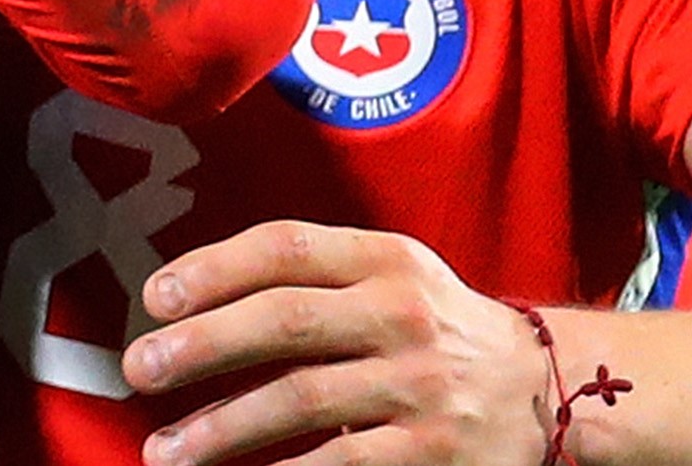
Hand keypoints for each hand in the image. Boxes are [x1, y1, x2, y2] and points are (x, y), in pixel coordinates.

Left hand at [123, 222, 550, 465]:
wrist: (552, 392)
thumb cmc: (439, 331)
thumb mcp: (394, 278)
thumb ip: (313, 279)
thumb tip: (191, 302)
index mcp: (387, 259)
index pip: (285, 247)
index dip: (212, 268)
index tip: (155, 297)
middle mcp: (404, 314)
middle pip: (284, 320)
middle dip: (201, 345)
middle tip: (140, 368)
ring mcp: (420, 384)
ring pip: (300, 399)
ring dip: (220, 427)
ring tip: (165, 449)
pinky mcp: (432, 451)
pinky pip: (341, 463)